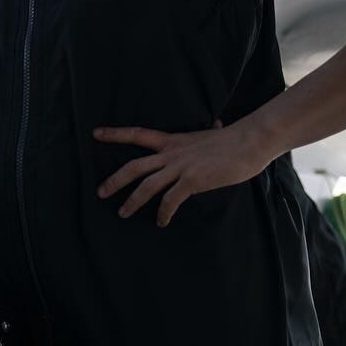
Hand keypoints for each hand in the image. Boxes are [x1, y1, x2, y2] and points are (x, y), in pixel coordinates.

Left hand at [93, 120, 272, 226]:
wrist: (250, 141)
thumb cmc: (234, 139)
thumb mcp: (212, 132)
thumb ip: (207, 132)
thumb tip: (217, 123)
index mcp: (173, 141)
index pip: (137, 134)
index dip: (116, 134)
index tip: (95, 134)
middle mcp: (172, 153)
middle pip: (134, 166)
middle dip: (115, 180)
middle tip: (99, 192)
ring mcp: (181, 167)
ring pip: (147, 186)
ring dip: (132, 201)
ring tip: (122, 213)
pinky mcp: (193, 180)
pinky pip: (171, 200)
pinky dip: (163, 213)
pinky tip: (161, 222)